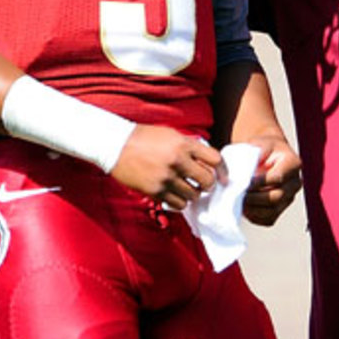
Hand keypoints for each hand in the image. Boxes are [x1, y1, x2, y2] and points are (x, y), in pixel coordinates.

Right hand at [110, 125, 226, 208]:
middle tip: (202, 185)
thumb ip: (189, 146)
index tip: (223, 178)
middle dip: (208, 185)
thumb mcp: (170, 134)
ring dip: (192, 194)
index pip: (215, 159)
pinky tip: (174, 195)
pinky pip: (177, 204)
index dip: (222, 170)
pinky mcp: (155, 191)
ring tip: (185, 189)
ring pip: (193, 196)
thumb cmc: (143, 137)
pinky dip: (179, 202)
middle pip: (207, 181)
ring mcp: (166, 178)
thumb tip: (206, 160)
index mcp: (184, 144)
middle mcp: (178, 161)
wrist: (115, 145)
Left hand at [241, 133, 301, 226]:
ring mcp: (290, 197)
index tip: (243, 183)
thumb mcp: (258, 143)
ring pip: (273, 211)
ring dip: (253, 209)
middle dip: (254, 198)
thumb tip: (245, 173)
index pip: (278, 178)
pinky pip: (269, 219)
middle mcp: (295, 182)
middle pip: (277, 197)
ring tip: (238, 203)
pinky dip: (255, 217)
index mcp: (293, 163)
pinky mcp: (281, 208)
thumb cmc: (262, 148)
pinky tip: (244, 209)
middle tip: (237, 196)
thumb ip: (254, 154)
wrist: (267, 154)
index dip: (259, 183)